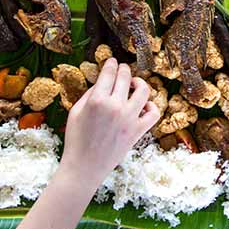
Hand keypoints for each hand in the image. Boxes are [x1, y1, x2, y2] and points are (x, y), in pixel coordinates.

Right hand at [59, 59, 159, 188]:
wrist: (84, 167)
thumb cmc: (76, 139)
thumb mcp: (75, 112)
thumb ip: (89, 94)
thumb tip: (103, 82)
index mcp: (97, 100)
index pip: (109, 73)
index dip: (112, 64)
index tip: (113, 61)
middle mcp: (115, 106)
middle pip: (126, 78)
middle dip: (125, 69)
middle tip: (123, 69)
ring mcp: (129, 119)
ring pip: (144, 91)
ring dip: (140, 83)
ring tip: (134, 85)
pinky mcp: (138, 131)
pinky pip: (153, 113)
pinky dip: (151, 107)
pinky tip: (143, 106)